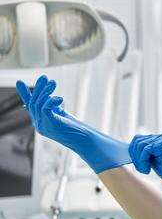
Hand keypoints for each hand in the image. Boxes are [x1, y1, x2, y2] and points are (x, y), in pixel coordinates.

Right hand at [16, 75, 131, 173]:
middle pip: (33, 103)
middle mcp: (39, 125)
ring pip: (37, 104)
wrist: (85, 140)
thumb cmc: (76, 129)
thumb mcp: (62, 115)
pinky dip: (50, 101)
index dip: (25, 94)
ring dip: (45, 91)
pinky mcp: (50, 125)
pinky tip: (60, 99)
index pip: (30, 106)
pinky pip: (44, 109)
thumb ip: (54, 108)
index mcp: (41, 122)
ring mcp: (44, 126)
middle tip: (44, 77)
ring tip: (52, 83)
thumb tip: (49, 98)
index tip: (19, 83)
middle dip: (38, 89)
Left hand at [129, 134, 161, 196]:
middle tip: (141, 168)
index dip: (133, 152)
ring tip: (145, 170)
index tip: (137, 164)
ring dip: (138, 160)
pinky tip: (147, 169)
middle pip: (137, 140)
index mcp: (159, 140)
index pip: (139, 139)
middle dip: (134, 156)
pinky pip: (145, 150)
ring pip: (139, 145)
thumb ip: (145, 155)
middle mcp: (160, 138)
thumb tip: (132, 153)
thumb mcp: (154, 161)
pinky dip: (142, 161)